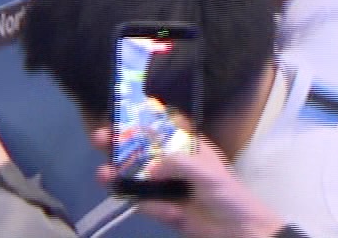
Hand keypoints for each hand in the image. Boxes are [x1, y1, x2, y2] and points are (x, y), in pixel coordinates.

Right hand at [92, 130, 285, 237]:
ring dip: (118, 174)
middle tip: (100, 137)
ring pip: (136, 176)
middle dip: (121, 144)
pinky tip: (156, 207)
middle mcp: (175, 164)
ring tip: (103, 173)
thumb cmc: (227, 194)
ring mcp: (167, 187)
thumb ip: (178, 164)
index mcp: (189, 147)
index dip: (143, 119)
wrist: (236, 231)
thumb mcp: (206, 172)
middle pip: (142, 150)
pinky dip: (144, 204)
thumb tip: (152, 168)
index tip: (121, 111)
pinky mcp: (163, 209)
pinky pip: (144, 203)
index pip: (163, 127)